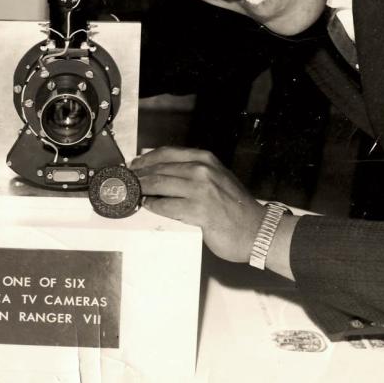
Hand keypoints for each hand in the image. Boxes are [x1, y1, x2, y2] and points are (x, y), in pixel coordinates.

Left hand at [131, 146, 265, 262]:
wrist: (258, 229)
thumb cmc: (235, 207)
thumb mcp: (216, 178)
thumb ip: (192, 173)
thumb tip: (160, 173)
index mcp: (205, 159)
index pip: (166, 153)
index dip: (144, 159)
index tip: (132, 166)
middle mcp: (202, 170)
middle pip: (158, 168)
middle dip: (138, 175)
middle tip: (125, 182)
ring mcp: (201, 189)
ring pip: (159, 184)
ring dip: (142, 190)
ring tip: (132, 194)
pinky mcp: (199, 210)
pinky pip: (166, 206)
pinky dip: (153, 206)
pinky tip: (148, 207)